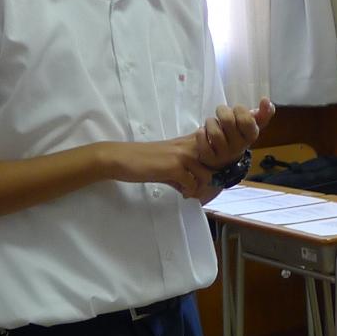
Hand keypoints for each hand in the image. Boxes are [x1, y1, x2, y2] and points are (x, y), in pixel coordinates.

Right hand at [102, 137, 216, 200]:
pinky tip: (181, 194)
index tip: (209, 175)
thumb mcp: (168, 161)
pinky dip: (189, 192)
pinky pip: (192, 184)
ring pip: (207, 175)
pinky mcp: (174, 167)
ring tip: (190, 192)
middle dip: (211, 178)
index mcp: (187, 141)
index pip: (214, 149)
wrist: (120, 158)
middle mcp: (188, 145)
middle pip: (216, 163)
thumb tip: (196, 186)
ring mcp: (182, 155)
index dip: (216, 164)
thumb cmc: (143, 160)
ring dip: (200, 187)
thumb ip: (185, 169)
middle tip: (200, 188)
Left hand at [194, 98, 276, 169]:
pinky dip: (201, 134)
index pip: (247, 120)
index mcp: (251, 135)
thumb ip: (263, 113)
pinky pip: (203, 143)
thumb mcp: (251, 124)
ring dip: (210, 123)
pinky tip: (203, 133)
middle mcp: (239, 146)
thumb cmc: (237, 134)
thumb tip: (266, 100)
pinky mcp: (210, 159)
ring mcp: (225, 154)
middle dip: (222, 111)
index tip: (237, 110)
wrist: (223, 156)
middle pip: (228, 121)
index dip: (239, 110)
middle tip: (221, 113)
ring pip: (215, 133)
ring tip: (212, 124)